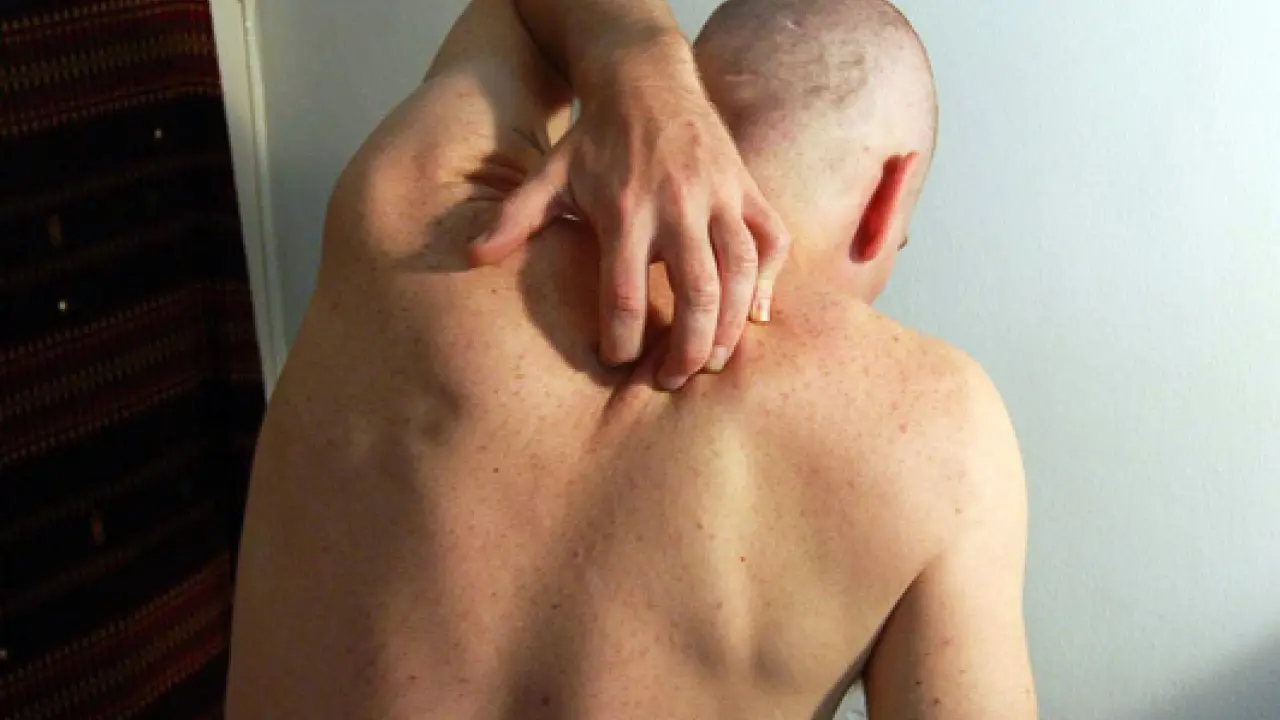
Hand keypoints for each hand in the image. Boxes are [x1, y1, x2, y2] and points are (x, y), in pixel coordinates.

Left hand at [469, 44, 790, 389]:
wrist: (646, 78)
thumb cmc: (596, 138)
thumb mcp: (550, 174)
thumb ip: (514, 218)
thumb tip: (471, 256)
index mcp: (625, 212)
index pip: (625, 294)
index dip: (622, 338)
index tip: (615, 359)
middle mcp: (678, 207)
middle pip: (696, 293)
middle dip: (688, 348)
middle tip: (673, 379)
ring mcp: (719, 196)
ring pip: (741, 272)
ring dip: (732, 325)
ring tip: (714, 362)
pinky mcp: (746, 188)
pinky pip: (772, 240)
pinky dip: (771, 280)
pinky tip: (758, 316)